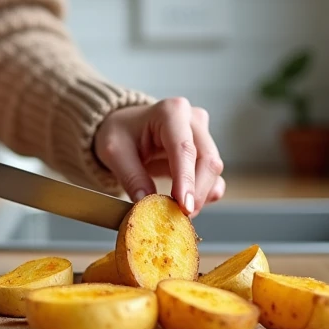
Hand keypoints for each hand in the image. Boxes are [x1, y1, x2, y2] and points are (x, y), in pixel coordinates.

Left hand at [93, 98, 225, 216]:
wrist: (126, 127)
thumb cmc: (120, 132)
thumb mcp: (114, 151)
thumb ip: (131, 177)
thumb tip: (146, 204)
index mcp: (171, 112)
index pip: (184, 149)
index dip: (186, 180)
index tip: (184, 206)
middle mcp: (193, 119)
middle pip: (207, 160)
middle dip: (196, 192)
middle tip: (178, 217)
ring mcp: (203, 135)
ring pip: (213, 171)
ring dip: (200, 195)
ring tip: (177, 212)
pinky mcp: (206, 152)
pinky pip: (213, 177)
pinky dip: (204, 194)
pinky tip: (189, 204)